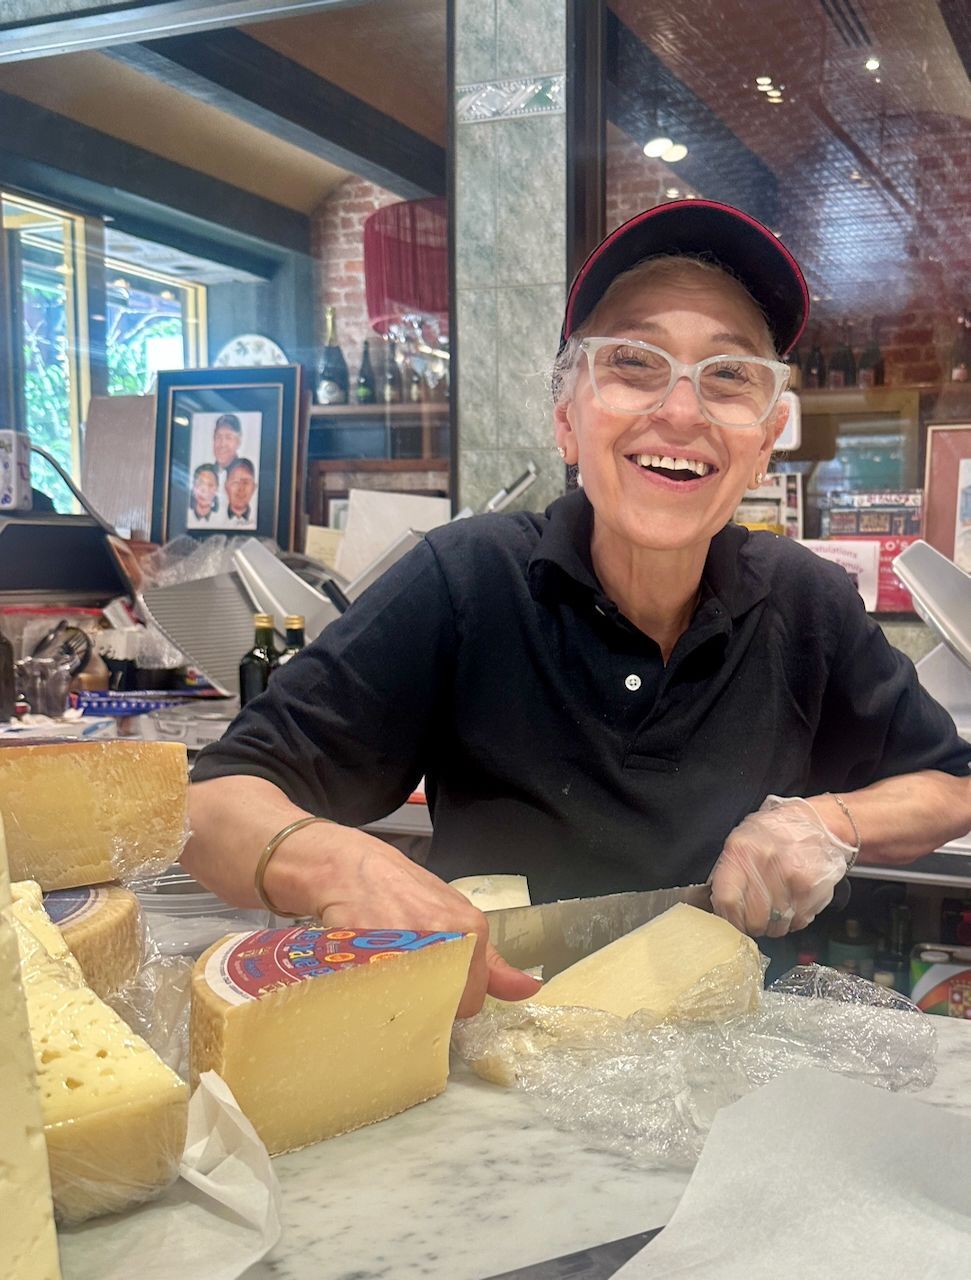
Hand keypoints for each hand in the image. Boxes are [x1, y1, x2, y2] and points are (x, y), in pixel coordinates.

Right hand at [282, 825, 541, 1018]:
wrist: (348, 866)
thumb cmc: (403, 891)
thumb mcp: (454, 917)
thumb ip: (490, 961)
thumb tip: (529, 990)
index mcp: (471, 928)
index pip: (474, 998)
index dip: (453, 996)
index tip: (434, 980)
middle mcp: (445, 935)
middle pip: (446, 1005)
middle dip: (429, 1001)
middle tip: (409, 978)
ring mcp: (407, 945)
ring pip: (416, 1005)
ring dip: (403, 999)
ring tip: (389, 974)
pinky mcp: (370, 953)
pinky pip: (381, 997)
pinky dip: (374, 993)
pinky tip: (368, 972)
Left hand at [710, 795, 855, 936]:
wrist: (816, 822)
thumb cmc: (774, 833)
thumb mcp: (741, 841)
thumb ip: (729, 872)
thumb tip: (720, 906)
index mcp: (742, 850)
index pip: (727, 899)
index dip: (728, 918)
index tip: (731, 921)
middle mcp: (767, 863)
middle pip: (754, 919)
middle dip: (752, 925)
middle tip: (754, 919)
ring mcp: (793, 877)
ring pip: (777, 926)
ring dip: (774, 925)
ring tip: (775, 908)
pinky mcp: (813, 889)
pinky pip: (798, 922)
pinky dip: (794, 921)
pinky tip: (792, 903)